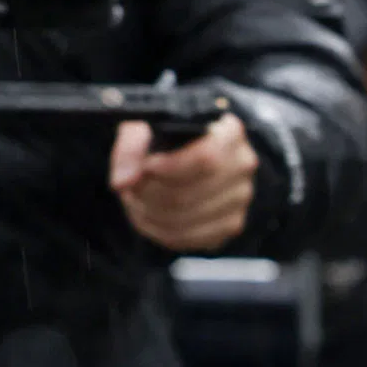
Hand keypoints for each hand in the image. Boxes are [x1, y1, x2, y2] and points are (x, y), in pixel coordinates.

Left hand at [112, 109, 258, 250]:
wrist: (187, 156)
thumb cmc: (166, 139)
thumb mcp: (144, 128)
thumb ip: (130, 148)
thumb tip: (123, 182)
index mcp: (228, 132)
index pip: (206, 158)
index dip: (170, 168)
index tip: (145, 168)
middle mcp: (242, 165)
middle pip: (191, 193)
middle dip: (150, 193)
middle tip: (132, 186)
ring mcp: (240, 198)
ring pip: (186, 219)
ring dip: (149, 213)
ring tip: (136, 199)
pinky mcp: (231, 225)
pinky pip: (189, 238)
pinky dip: (159, 230)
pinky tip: (149, 214)